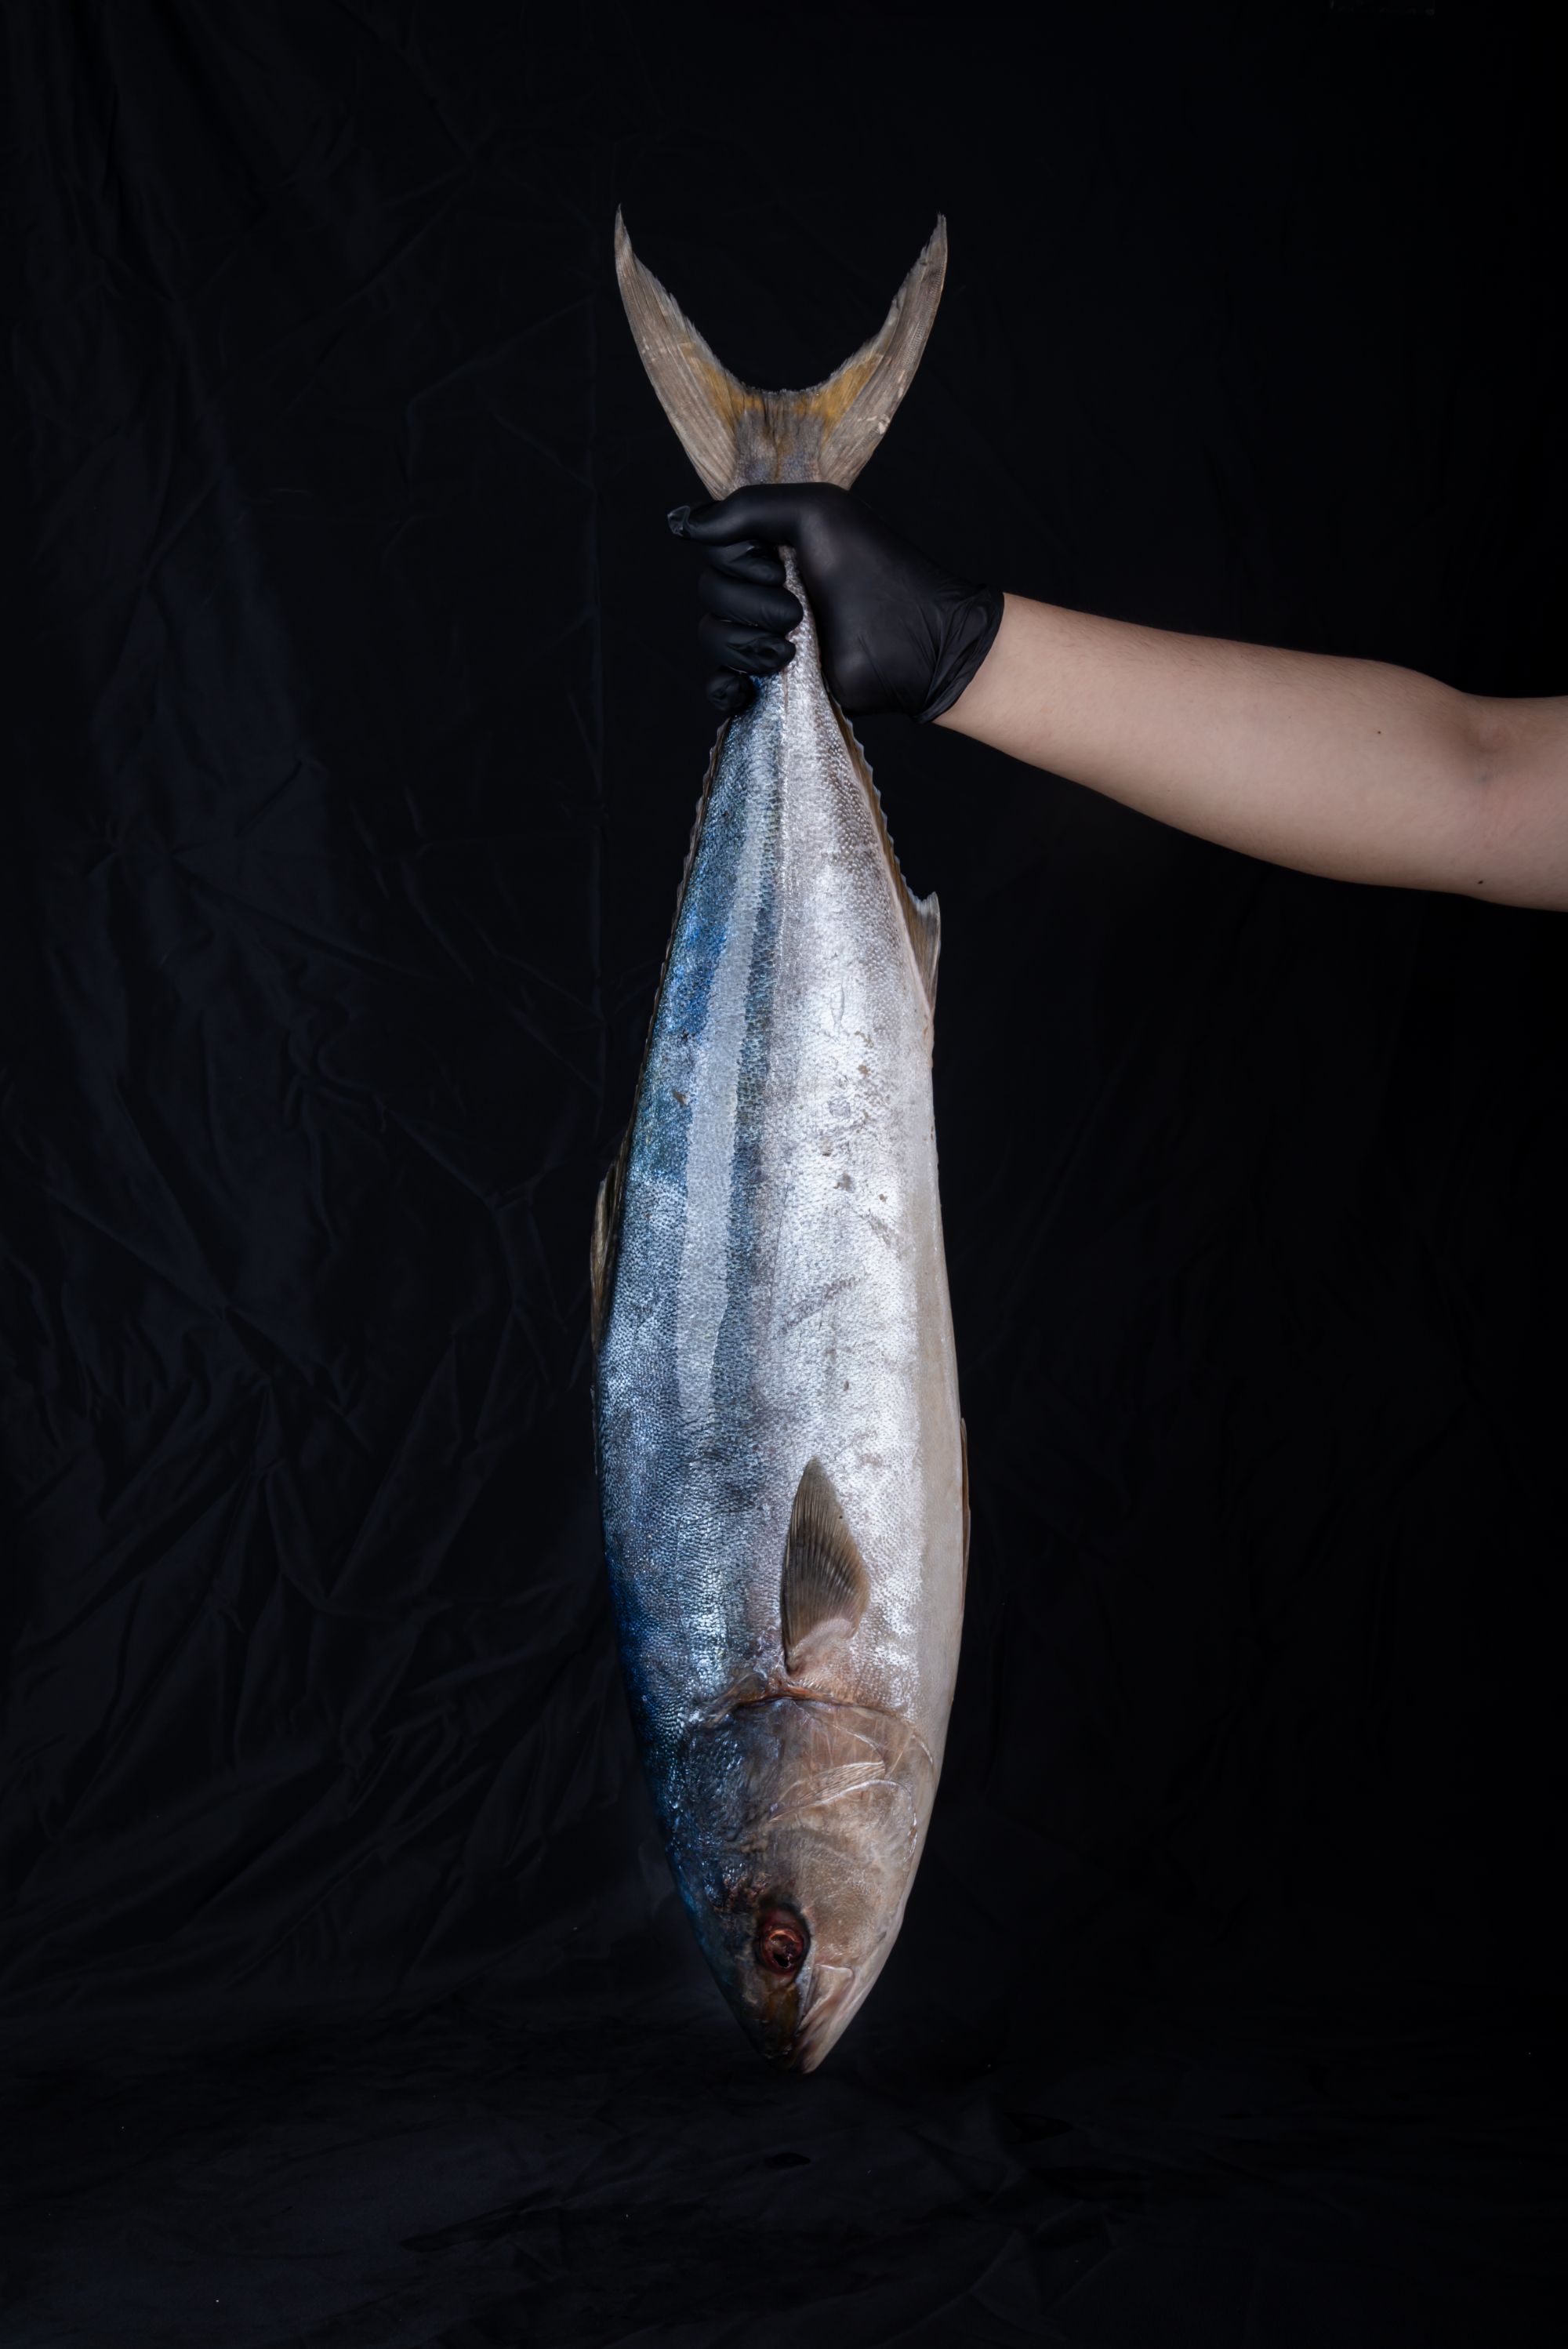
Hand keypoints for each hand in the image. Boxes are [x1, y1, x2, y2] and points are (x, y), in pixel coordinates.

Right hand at [667, 483, 1002, 723]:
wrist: (914, 644)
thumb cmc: (875, 569)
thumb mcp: (816, 513)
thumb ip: (748, 509)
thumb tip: (685, 524)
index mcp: (772, 546)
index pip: (714, 549)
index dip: (736, 560)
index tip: (777, 564)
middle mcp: (765, 588)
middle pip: (710, 593)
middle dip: (748, 605)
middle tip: (799, 611)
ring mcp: (767, 635)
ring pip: (713, 638)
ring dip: (745, 644)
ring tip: (792, 650)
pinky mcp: (774, 682)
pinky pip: (720, 686)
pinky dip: (724, 687)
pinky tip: (745, 687)